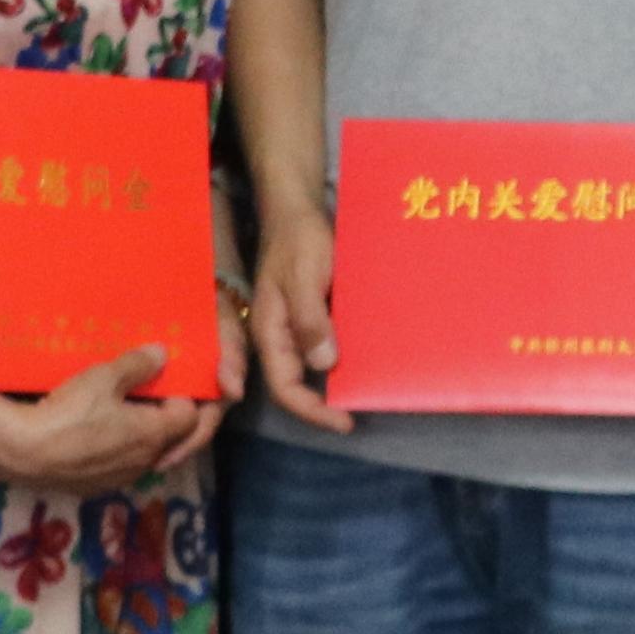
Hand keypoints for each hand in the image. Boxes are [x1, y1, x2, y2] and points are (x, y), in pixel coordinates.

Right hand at [0, 348, 210, 494]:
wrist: (20, 452)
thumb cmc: (68, 410)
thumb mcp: (103, 377)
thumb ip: (137, 365)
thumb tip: (161, 354)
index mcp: (154, 435)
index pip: (190, 417)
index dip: (183, 395)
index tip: (169, 379)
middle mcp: (144, 463)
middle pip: (170, 438)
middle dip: (166, 416)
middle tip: (149, 391)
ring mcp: (119, 479)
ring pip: (143, 455)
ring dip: (141, 434)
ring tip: (123, 409)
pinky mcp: (93, 488)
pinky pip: (117, 466)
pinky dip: (116, 449)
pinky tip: (97, 432)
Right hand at [251, 204, 344, 427]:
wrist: (297, 212)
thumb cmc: (298, 240)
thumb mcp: (304, 277)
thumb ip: (310, 319)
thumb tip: (324, 365)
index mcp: (269, 332)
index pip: (284, 387)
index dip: (311, 411)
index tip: (343, 421)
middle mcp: (279, 336)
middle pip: (295, 384)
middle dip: (322, 406)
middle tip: (355, 416)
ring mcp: (294, 326)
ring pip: (310, 367)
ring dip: (333, 383)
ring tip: (364, 393)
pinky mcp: (311, 315)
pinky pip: (323, 345)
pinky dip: (342, 358)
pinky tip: (365, 360)